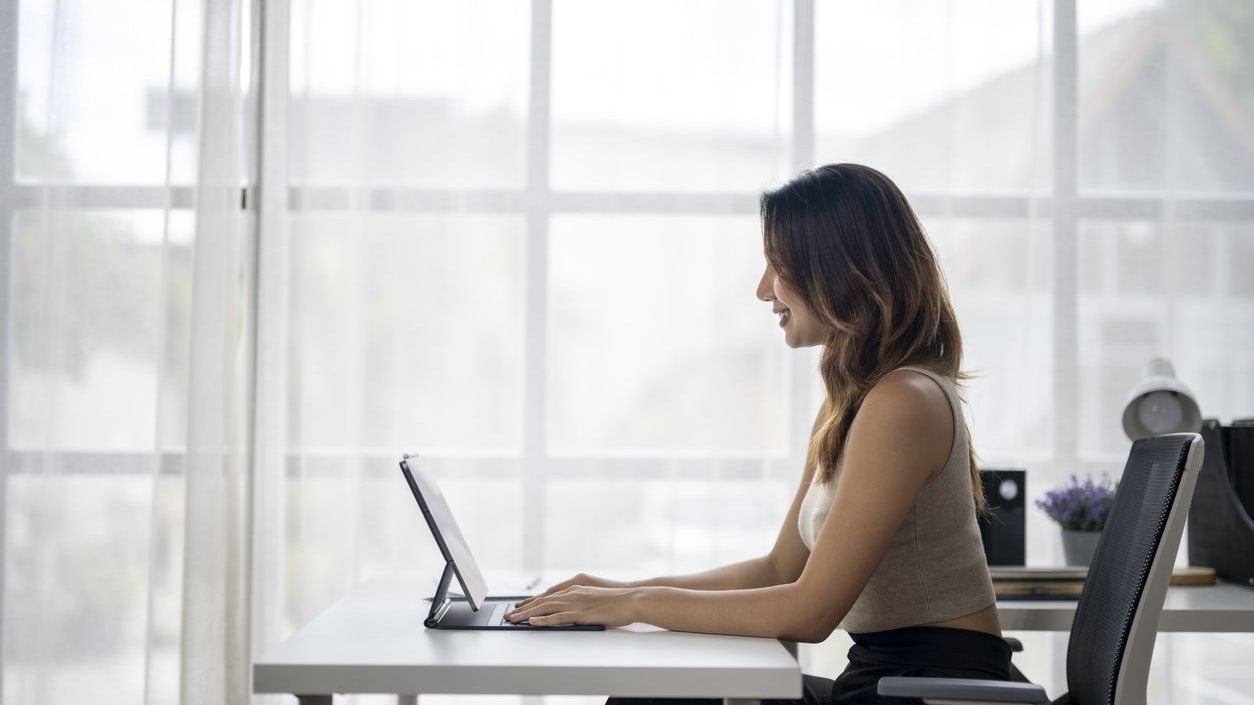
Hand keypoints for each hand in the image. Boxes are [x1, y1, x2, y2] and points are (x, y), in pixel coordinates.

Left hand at [506, 584, 640, 627]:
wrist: (633, 599)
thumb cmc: (617, 601)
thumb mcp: (595, 598)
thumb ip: (581, 600)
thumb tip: (570, 608)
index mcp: (576, 587)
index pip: (548, 595)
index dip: (532, 601)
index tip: (519, 607)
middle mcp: (573, 592)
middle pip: (542, 600)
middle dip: (523, 609)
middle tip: (509, 616)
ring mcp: (577, 602)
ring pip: (546, 608)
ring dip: (527, 615)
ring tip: (513, 620)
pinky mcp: (582, 613)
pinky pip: (559, 617)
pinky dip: (544, 620)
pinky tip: (533, 623)